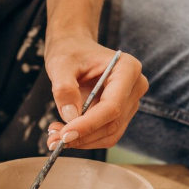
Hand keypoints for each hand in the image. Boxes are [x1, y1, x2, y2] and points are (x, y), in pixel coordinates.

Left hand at [45, 35, 147, 149]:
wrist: (75, 48)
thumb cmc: (70, 51)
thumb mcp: (61, 65)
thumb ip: (64, 89)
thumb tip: (70, 116)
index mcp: (127, 69)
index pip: (112, 106)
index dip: (89, 124)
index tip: (65, 135)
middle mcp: (135, 87)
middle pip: (112, 123)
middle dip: (83, 136)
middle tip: (53, 140)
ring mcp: (130, 102)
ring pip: (110, 133)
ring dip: (82, 140)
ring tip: (55, 136)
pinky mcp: (121, 113)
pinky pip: (105, 133)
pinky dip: (85, 138)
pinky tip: (65, 132)